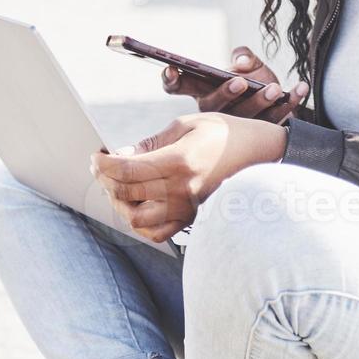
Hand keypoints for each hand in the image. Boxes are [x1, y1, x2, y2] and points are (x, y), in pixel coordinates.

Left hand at [91, 112, 287, 244]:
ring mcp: (187, 209)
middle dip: (106, 180)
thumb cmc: (225, 133)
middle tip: (102, 168)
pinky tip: (137, 205)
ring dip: (120, 203)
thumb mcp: (186, 125)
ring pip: (137, 220)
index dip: (103, 164)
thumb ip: (151, 143)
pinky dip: (140, 223)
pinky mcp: (192, 219)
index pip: (126, 170)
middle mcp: (181, 190)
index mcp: (179, 161)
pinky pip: (157, 233)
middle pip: (126, 194)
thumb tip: (120, 155)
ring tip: (119, 186)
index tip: (96, 156)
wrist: (262, 155)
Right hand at [161, 46, 308, 123]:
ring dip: (261, 101)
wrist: (280, 102)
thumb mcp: (249, 63)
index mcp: (204, 91)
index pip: (179, 86)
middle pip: (213, 106)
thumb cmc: (256, 79)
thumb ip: (245, 56)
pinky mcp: (263, 134)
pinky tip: (301, 87)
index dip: (172, 80)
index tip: (172, 69)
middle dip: (226, 93)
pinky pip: (277, 119)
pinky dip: (291, 102)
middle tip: (240, 82)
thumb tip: (242, 61)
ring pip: (245, 117)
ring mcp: (237, 126)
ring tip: (275, 88)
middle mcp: (216, 112)